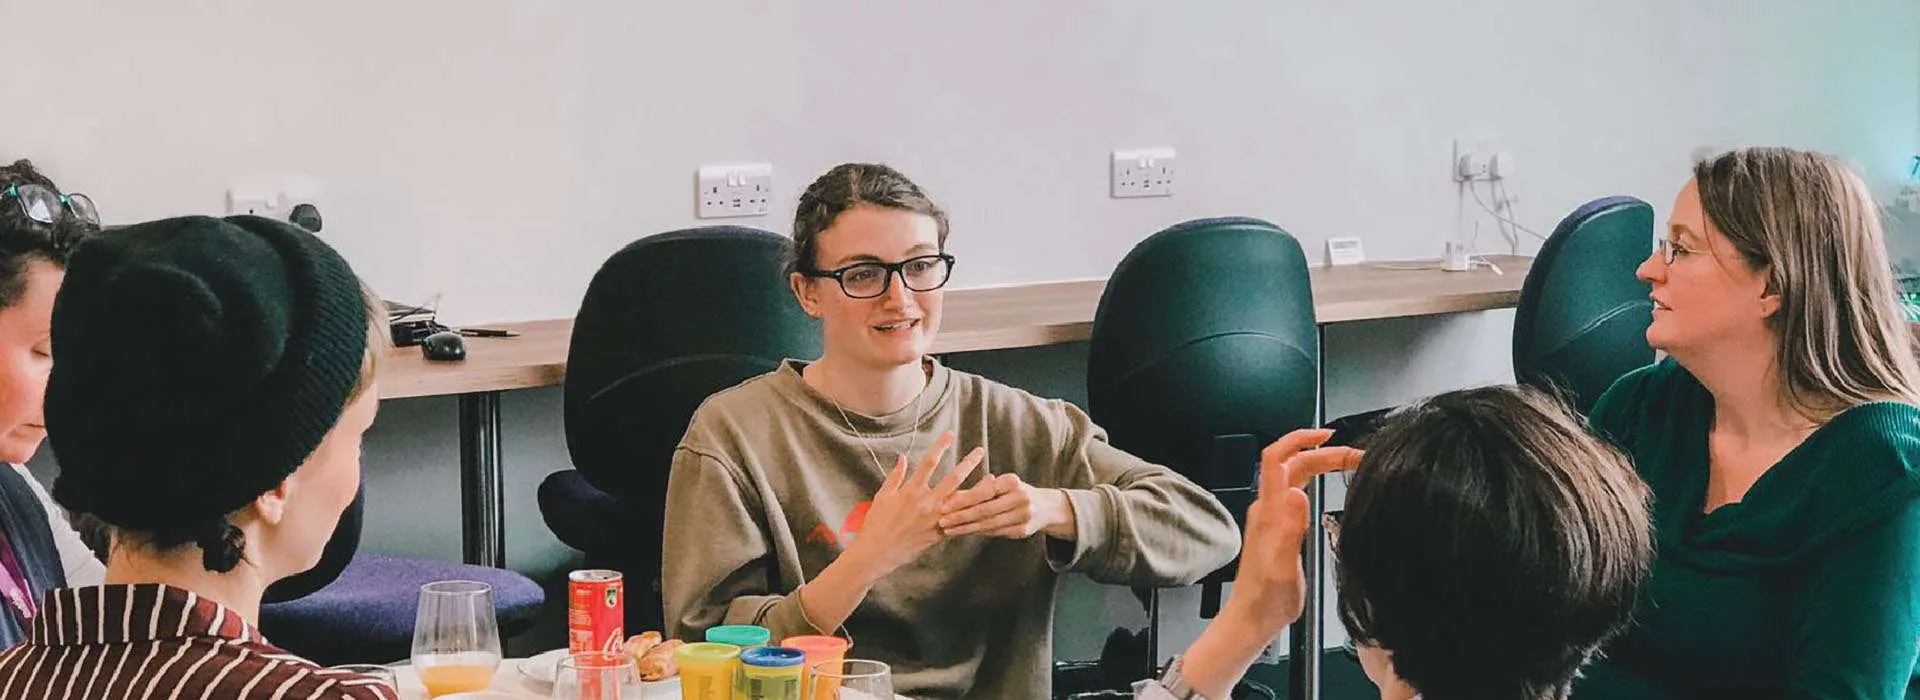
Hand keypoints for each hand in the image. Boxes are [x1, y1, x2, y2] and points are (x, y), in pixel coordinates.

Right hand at [843, 432, 985, 579]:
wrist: (878, 552)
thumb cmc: (877, 523)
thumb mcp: (883, 496)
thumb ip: (895, 476)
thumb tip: (903, 457)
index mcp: (911, 491)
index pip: (929, 462)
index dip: (940, 446)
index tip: (950, 434)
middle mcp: (926, 503)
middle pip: (953, 478)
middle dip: (969, 463)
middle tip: (980, 451)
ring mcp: (935, 519)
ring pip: (962, 501)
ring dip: (979, 489)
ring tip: (992, 479)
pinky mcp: (939, 534)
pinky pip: (959, 522)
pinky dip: (971, 514)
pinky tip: (983, 506)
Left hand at [937, 472, 1075, 540]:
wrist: (1046, 507)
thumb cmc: (1014, 492)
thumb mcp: (1001, 485)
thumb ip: (978, 489)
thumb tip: (949, 495)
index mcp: (1012, 482)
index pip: (983, 492)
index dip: (963, 499)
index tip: (944, 505)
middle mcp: (1020, 498)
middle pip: (985, 510)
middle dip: (961, 516)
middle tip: (942, 521)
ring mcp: (1024, 516)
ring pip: (989, 524)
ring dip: (966, 528)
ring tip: (948, 530)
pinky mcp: (1023, 531)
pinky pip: (995, 532)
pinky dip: (978, 532)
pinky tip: (963, 532)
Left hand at [1224, 429, 1362, 636]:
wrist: (1252, 619)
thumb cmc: (1268, 600)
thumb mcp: (1284, 566)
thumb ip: (1290, 528)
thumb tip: (1296, 491)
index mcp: (1268, 512)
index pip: (1277, 459)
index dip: (1300, 439)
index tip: (1327, 435)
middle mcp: (1266, 509)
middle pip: (1291, 463)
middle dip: (1321, 452)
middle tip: (1354, 456)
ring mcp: (1270, 517)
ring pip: (1293, 476)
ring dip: (1318, 463)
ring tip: (1346, 463)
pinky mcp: (1276, 528)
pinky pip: (1293, 492)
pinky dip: (1313, 480)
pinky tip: (1327, 486)